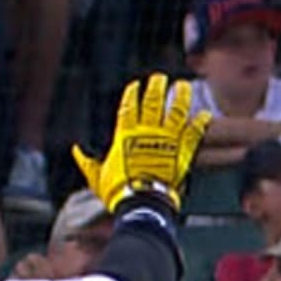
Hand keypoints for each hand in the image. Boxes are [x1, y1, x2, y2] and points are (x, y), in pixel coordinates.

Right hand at [72, 74, 211, 212]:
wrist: (142, 202)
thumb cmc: (119, 191)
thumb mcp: (97, 177)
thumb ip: (87, 162)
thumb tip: (76, 151)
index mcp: (125, 136)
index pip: (128, 107)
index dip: (131, 94)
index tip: (135, 85)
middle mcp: (147, 132)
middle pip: (153, 102)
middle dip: (156, 87)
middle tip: (159, 78)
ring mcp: (167, 140)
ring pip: (176, 111)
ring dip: (180, 96)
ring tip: (182, 86)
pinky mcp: (182, 151)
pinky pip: (193, 133)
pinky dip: (200, 123)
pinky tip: (204, 114)